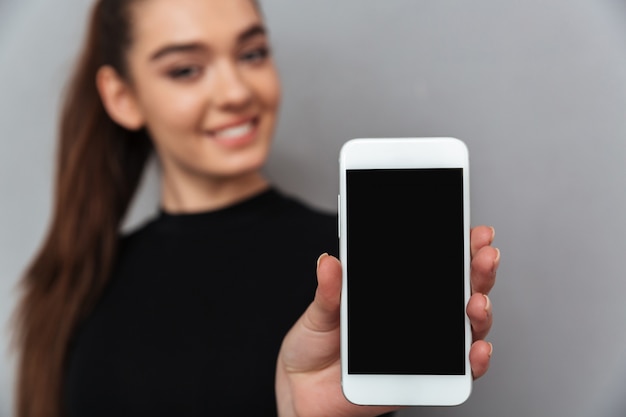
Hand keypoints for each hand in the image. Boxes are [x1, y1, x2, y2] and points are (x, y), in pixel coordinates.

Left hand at [275, 225, 498, 416]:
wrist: (303, 388)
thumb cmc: (315, 344)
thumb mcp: (320, 312)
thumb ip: (330, 291)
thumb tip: (330, 262)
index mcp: (397, 295)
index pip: (437, 267)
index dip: (460, 248)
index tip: (476, 233)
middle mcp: (418, 318)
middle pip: (461, 292)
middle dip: (479, 272)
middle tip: (484, 256)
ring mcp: (425, 348)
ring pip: (467, 328)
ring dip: (480, 313)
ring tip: (476, 302)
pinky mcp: (424, 379)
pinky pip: (459, 372)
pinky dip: (474, 362)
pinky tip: (476, 348)